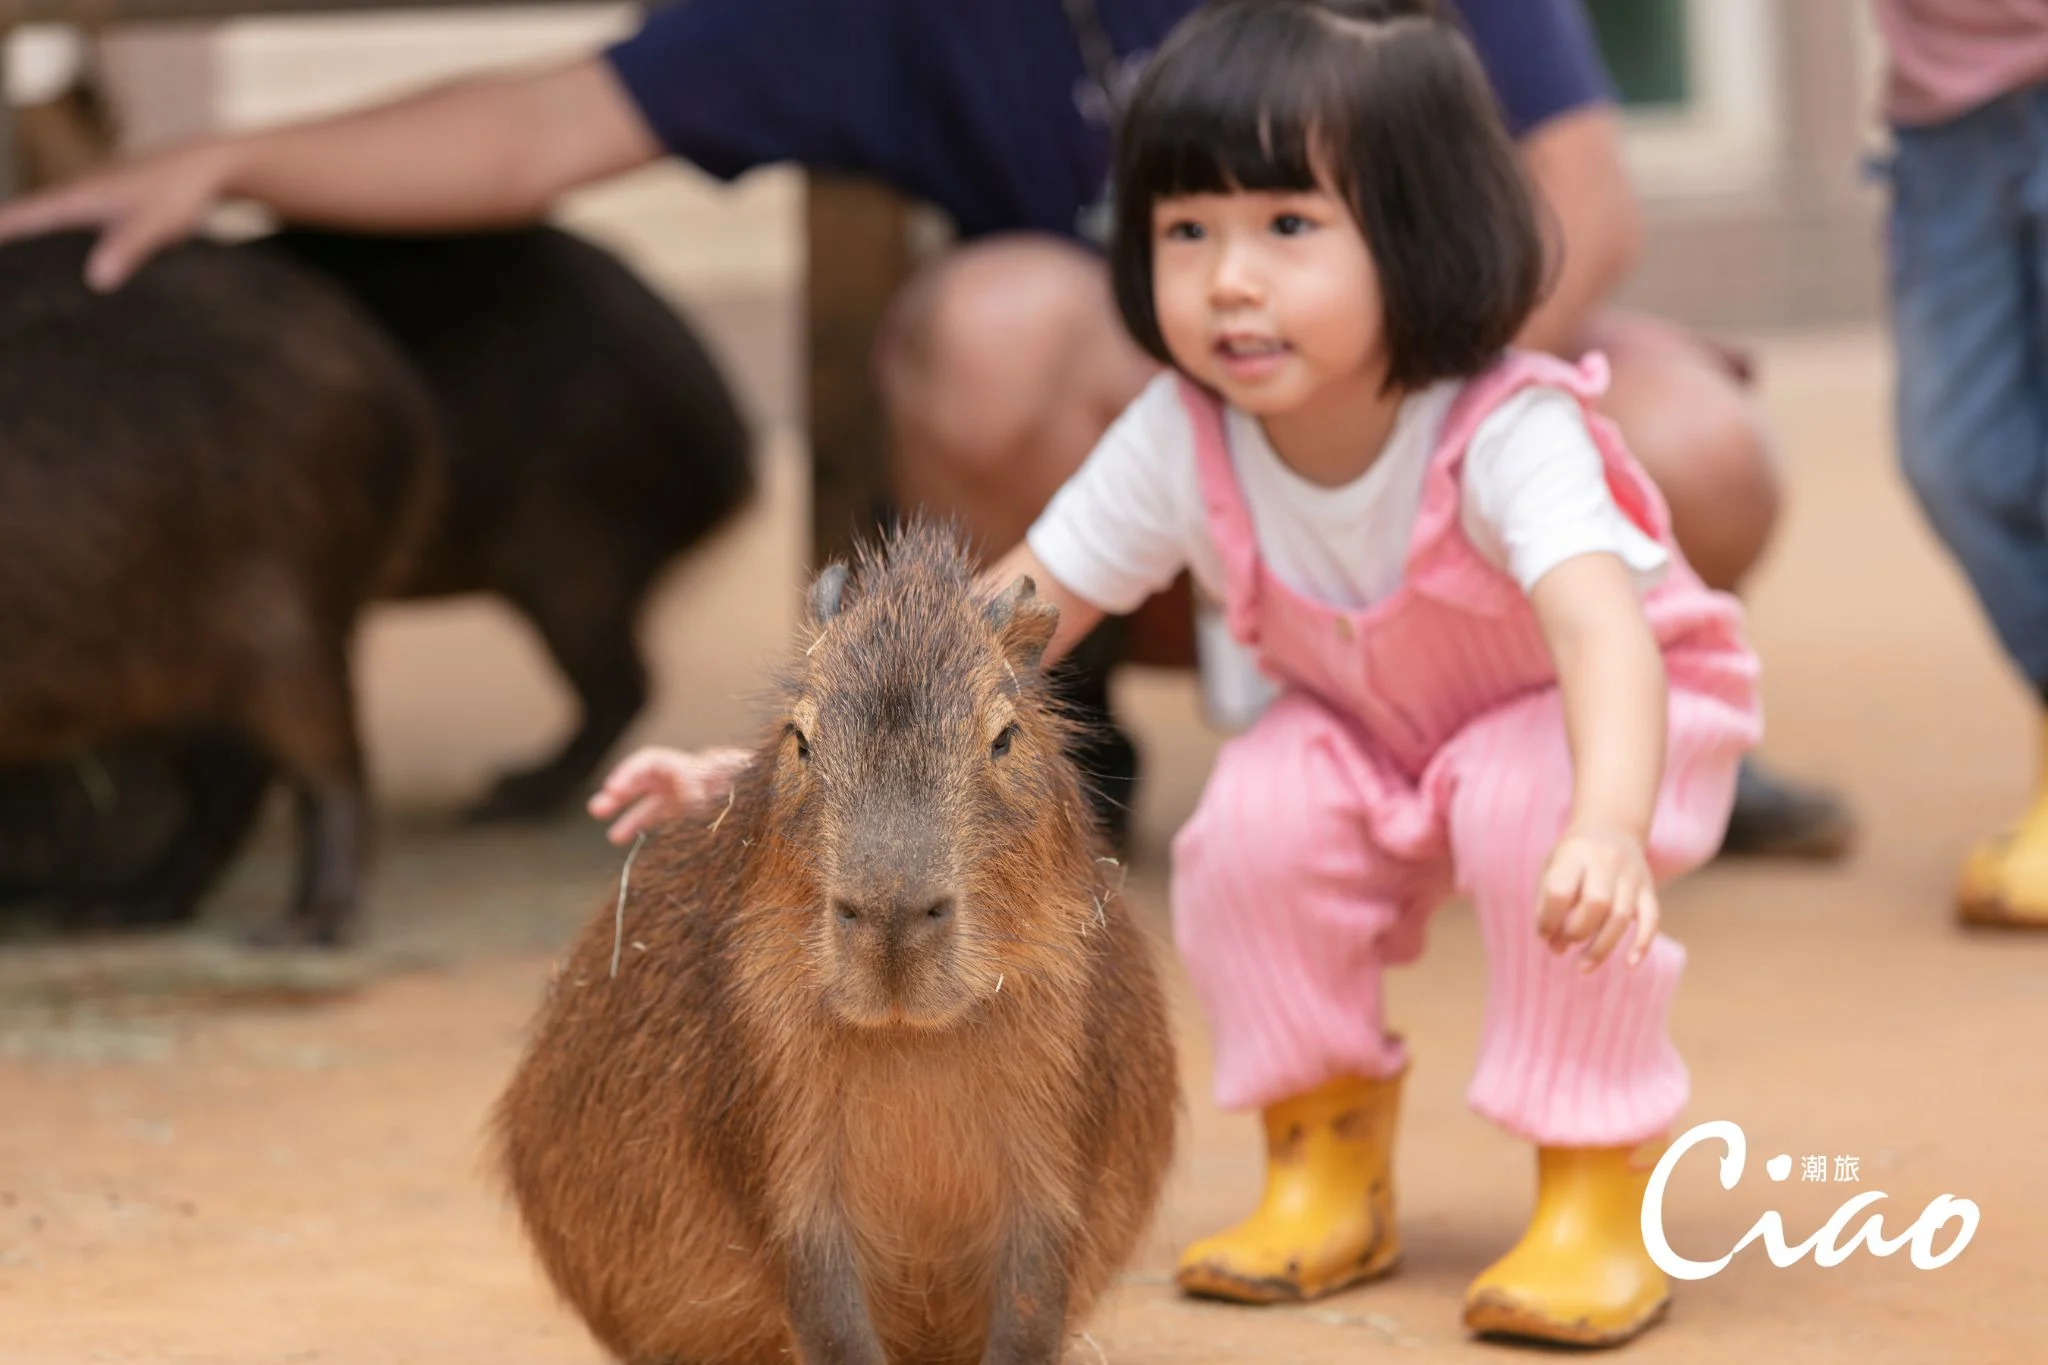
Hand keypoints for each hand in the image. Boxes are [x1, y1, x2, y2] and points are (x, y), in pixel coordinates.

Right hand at [0, 140, 238, 290]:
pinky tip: (69, 259)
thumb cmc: (179, 191)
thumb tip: (96, 279)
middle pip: (32, 218)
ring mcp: (96, 197)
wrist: (207, 166)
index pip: (25, 215)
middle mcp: (80, 194)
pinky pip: (77, 222)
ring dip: (33, 236)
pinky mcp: (113, 203)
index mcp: (80, 198)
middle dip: (7, 235)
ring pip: (54, 219)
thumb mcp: (153, 225)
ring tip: (17, 266)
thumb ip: (126, 250)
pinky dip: (63, 236)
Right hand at [587, 746, 751, 845]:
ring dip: (624, 811)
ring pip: (646, 798)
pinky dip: (638, 824)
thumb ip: (708, 790)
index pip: (654, 762)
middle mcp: (682, 775)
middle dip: (620, 789)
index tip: (615, 789)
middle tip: (599, 805)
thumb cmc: (751, 788)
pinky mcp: (682, 808)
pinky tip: (617, 837)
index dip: (631, 773)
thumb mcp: (731, 791)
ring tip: (603, 824)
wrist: (768, 793)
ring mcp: (681, 792)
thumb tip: (685, 790)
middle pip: (644, 777)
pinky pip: (654, 814)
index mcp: (693, 766)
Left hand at [1535, 824, 1659, 968]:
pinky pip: (1651, 919)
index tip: (1544, 935)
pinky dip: (1642, 944)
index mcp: (1575, 853)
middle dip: (1577, 932)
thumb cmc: (1573, 857)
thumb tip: (1555, 947)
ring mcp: (1632, 875)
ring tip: (1583, 967)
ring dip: (1601, 947)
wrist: (1611, 828)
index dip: (1549, 920)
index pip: (1560, 892)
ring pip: (1622, 916)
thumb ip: (1548, 904)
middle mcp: (1606, 861)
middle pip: (1596, 904)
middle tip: (1565, 945)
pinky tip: (1629, 964)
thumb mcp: (1552, 867)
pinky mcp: (1649, 889)